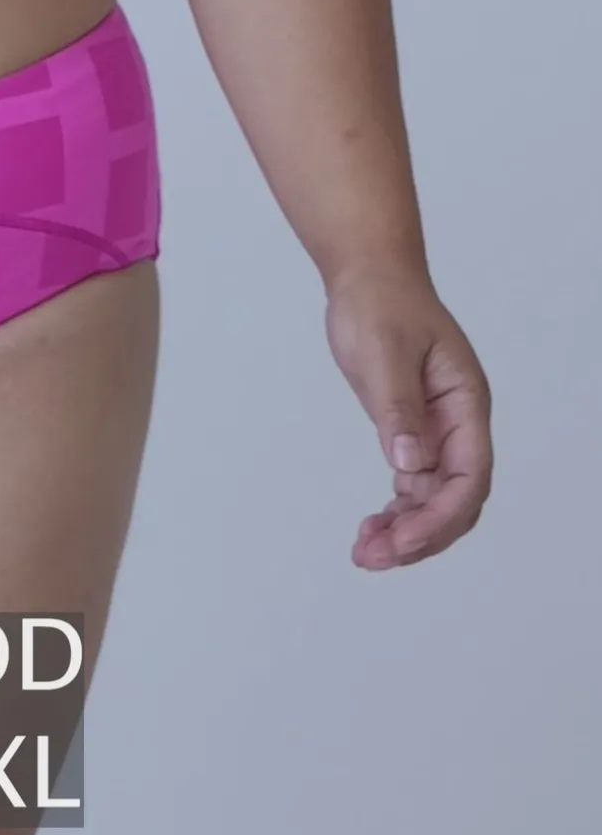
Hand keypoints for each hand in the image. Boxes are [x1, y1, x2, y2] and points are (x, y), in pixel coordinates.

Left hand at [324, 263, 492, 569]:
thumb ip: (397, 408)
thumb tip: (410, 465)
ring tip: (365, 553)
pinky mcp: (412, 430)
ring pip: (434, 497)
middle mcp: (459, 423)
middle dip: (421, 535)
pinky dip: (397, 510)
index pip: (469, 475)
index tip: (403, 540)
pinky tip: (372, 527)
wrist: (367, 276)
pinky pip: (414, 484)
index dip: (441, 515)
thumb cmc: (380, 303)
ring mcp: (437, 430)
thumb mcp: (384, 351)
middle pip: (456, 497)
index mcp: (465, 403)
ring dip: (406, 530)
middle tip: (374, 558)